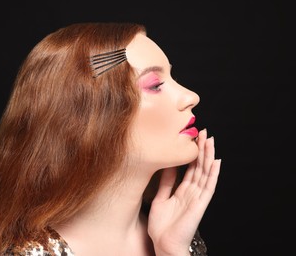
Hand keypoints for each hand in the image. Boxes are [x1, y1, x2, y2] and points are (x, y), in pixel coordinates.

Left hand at [147, 129, 220, 255]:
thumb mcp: (160, 198)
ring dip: (208, 157)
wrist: (163, 244)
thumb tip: (168, 165)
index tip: (193, 138)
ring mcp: (197, 198)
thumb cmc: (161, 226)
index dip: (192, 154)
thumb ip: (165, 183)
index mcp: (182, 191)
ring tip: (210, 141)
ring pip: (205, 173)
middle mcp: (192, 192)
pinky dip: (213, 174)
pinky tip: (216, 162)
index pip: (190, 168)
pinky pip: (208, 187)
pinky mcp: (200, 204)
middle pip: (199, 167)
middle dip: (202, 150)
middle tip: (204, 133)